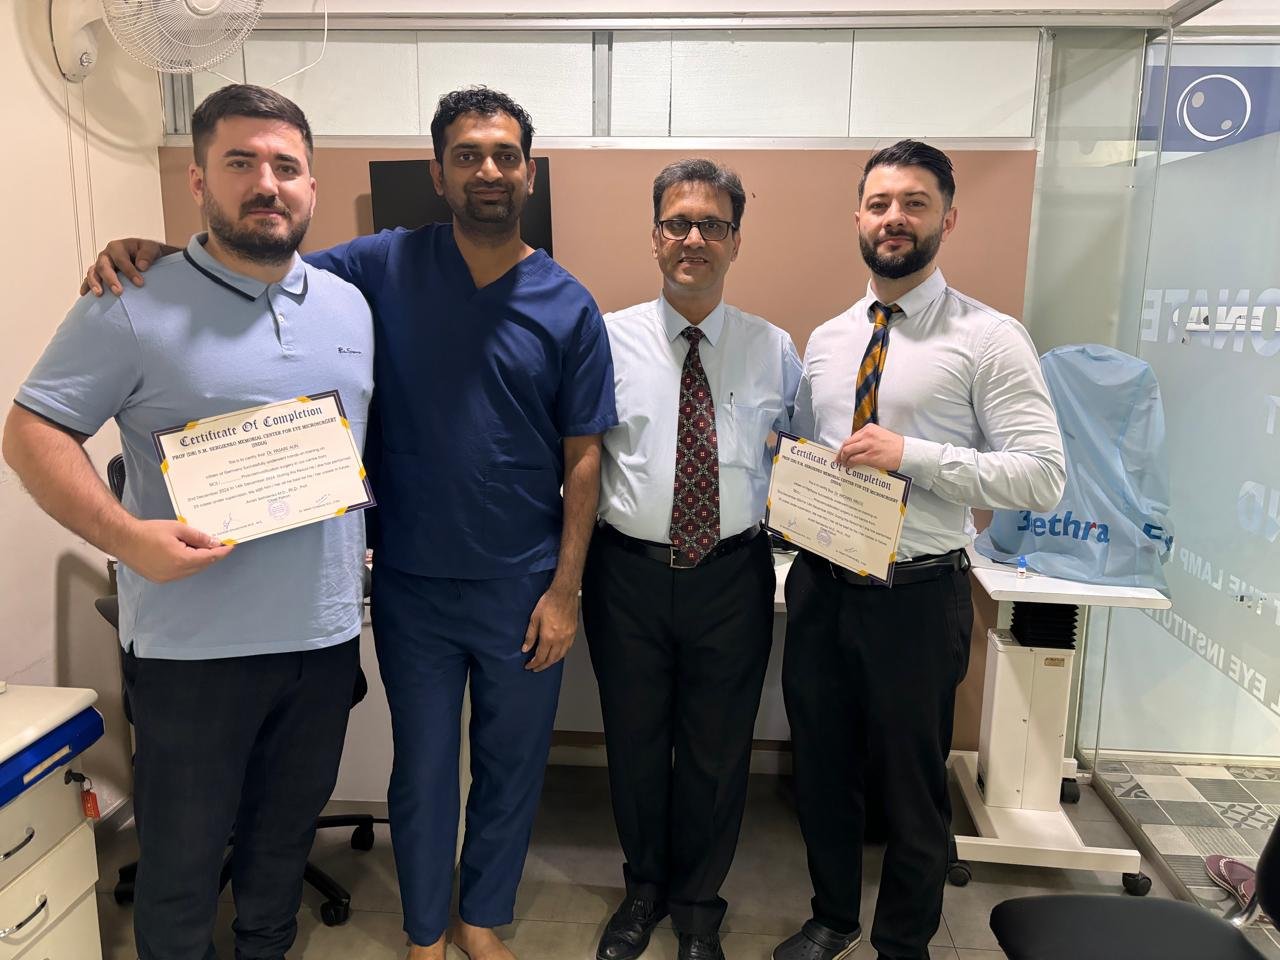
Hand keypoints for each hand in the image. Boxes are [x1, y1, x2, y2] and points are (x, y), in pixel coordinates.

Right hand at [81, 238, 171, 296]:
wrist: (146, 257)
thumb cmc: (148, 253)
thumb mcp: (152, 249)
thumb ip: (147, 255)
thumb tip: (142, 266)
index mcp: (118, 247)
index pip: (121, 260)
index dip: (129, 271)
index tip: (140, 283)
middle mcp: (107, 255)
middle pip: (103, 266)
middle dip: (110, 280)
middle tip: (119, 292)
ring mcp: (101, 265)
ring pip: (93, 272)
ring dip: (95, 283)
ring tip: (100, 294)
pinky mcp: (99, 274)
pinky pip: (89, 279)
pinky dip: (86, 286)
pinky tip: (85, 294)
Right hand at [115, 520, 234, 583]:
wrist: (123, 539)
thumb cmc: (148, 531)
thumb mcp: (178, 528)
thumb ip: (198, 536)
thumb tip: (214, 542)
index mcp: (181, 560)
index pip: (209, 557)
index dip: (222, 551)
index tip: (231, 546)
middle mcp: (176, 573)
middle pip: (202, 565)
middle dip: (212, 555)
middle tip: (220, 544)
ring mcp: (167, 578)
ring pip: (192, 570)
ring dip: (200, 560)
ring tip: (203, 546)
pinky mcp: (160, 578)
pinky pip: (181, 573)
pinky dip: (188, 564)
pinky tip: (188, 553)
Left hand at [522, 584, 577, 671]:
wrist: (563, 594)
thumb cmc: (548, 603)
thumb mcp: (534, 618)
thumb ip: (530, 635)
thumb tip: (525, 648)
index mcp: (548, 637)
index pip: (541, 657)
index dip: (534, 664)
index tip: (529, 666)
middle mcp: (560, 640)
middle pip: (551, 659)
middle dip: (542, 666)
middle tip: (535, 668)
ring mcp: (568, 637)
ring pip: (561, 656)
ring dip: (552, 662)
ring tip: (545, 664)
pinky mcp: (573, 633)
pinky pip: (567, 649)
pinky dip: (561, 655)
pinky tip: (556, 654)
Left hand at [835, 423, 904, 470]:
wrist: (906, 452)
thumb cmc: (894, 445)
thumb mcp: (879, 435)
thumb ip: (867, 438)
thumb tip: (855, 447)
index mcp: (869, 428)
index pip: (851, 437)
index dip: (844, 446)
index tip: (842, 452)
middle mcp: (867, 435)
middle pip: (846, 444)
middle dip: (841, 453)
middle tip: (839, 459)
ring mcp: (868, 445)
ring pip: (847, 451)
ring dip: (843, 459)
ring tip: (844, 464)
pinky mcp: (870, 456)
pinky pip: (854, 460)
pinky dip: (849, 463)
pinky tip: (850, 466)